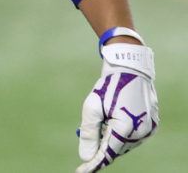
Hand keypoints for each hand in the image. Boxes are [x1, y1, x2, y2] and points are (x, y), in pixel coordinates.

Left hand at [75, 43, 157, 171]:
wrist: (130, 69)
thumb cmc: (108, 86)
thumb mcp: (92, 107)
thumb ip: (89, 133)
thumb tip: (86, 157)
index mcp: (127, 127)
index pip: (107, 153)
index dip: (94, 164)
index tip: (80, 172)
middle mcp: (142, 131)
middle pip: (116, 150)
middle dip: (101, 150)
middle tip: (86, 150)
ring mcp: (149, 128)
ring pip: (125, 145)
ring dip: (111, 142)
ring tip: (101, 127)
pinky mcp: (152, 124)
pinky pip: (133, 137)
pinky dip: (121, 136)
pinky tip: (112, 125)